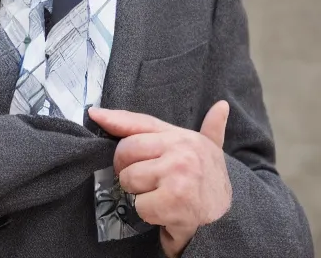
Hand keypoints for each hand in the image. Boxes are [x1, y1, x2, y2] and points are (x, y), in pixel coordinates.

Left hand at [89, 101, 231, 256]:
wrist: (233, 221)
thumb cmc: (210, 183)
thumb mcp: (207, 151)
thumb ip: (210, 127)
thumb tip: (222, 105)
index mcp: (182, 137)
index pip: (140, 122)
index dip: (114, 119)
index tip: (94, 114)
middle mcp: (181, 150)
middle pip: (126, 152)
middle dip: (130, 171)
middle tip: (149, 183)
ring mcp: (179, 174)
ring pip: (130, 180)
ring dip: (141, 196)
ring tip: (161, 198)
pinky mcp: (177, 201)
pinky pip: (141, 206)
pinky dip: (151, 216)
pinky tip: (167, 214)